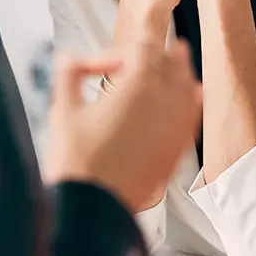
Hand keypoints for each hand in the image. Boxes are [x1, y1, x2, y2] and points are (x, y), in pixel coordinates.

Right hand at [43, 40, 201, 212]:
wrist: (93, 208)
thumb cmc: (78, 163)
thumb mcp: (63, 110)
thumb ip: (68, 74)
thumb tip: (68, 57)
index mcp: (137, 84)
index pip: (142, 47)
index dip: (121, 48)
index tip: (100, 65)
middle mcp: (164, 100)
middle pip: (172, 61)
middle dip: (158, 53)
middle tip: (149, 50)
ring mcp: (176, 125)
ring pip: (188, 86)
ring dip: (179, 73)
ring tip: (174, 67)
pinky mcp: (179, 148)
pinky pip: (193, 115)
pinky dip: (191, 101)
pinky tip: (191, 97)